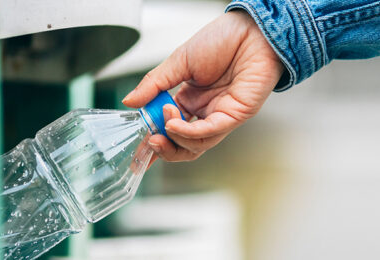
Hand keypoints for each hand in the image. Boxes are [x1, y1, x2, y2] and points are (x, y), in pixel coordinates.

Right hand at [122, 10, 283, 161]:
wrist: (250, 30)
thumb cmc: (222, 40)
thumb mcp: (178, 61)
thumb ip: (154, 84)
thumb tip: (129, 102)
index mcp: (190, 100)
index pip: (168, 128)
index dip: (153, 140)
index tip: (137, 148)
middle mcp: (205, 112)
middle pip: (182, 145)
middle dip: (164, 149)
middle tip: (149, 143)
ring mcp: (220, 116)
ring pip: (196, 145)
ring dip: (175, 138)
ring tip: (164, 120)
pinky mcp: (235, 115)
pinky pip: (210, 132)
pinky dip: (189, 133)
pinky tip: (174, 124)